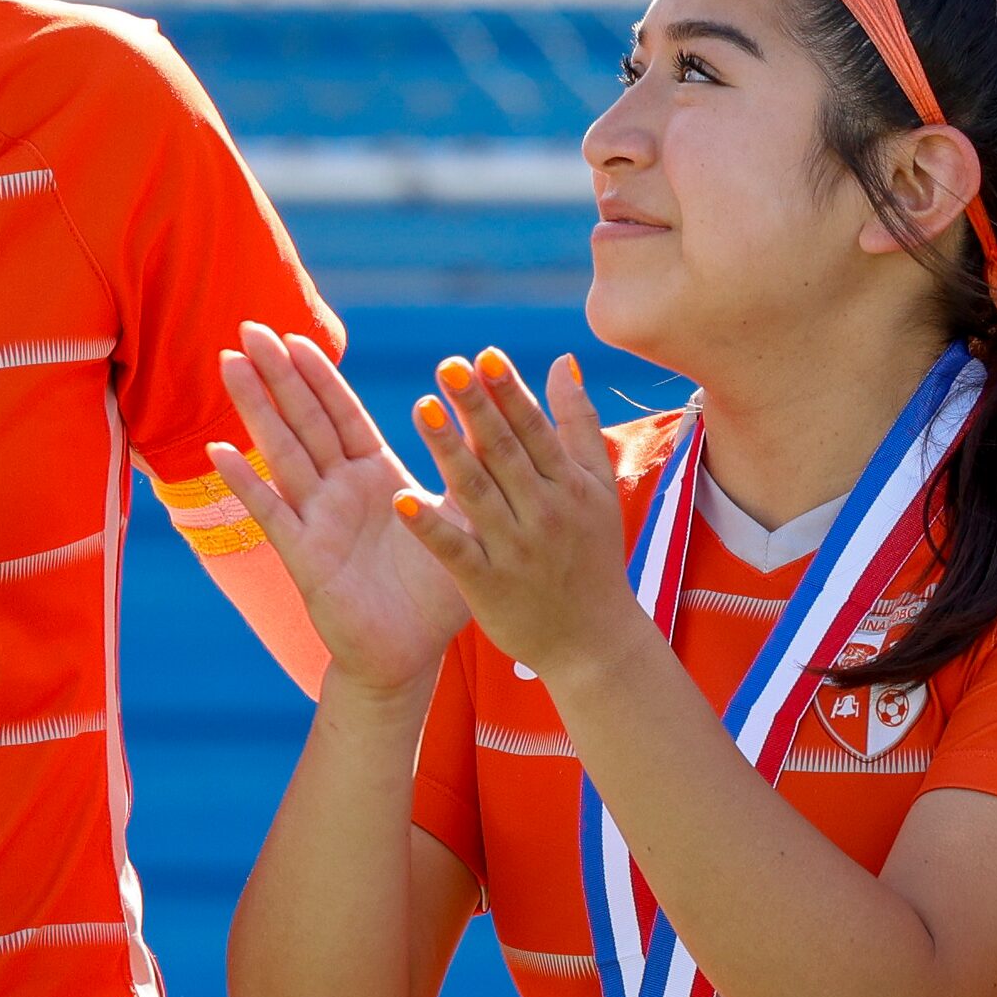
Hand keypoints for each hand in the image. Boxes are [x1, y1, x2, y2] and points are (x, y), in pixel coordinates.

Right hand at [210, 322, 468, 700]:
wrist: (409, 654)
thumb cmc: (434, 591)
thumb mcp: (459, 520)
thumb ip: (465, 470)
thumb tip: (484, 416)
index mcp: (375, 475)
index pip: (343, 413)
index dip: (318, 374)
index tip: (294, 335)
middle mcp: (338, 490)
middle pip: (304, 420)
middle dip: (278, 374)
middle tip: (248, 327)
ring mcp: (316, 519)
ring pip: (282, 452)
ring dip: (255, 408)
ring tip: (230, 364)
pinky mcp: (304, 555)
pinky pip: (272, 513)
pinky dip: (246, 483)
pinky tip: (219, 452)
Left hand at [396, 349, 644, 682]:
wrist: (594, 642)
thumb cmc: (592, 554)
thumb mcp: (597, 488)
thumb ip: (578, 423)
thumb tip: (562, 360)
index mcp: (570, 485)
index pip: (535, 430)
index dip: (509, 392)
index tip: (484, 354)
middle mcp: (545, 512)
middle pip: (505, 452)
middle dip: (477, 407)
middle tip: (447, 365)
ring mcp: (514, 548)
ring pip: (476, 492)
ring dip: (448, 450)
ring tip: (420, 407)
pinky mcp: (487, 583)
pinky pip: (454, 550)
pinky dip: (428, 526)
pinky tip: (400, 500)